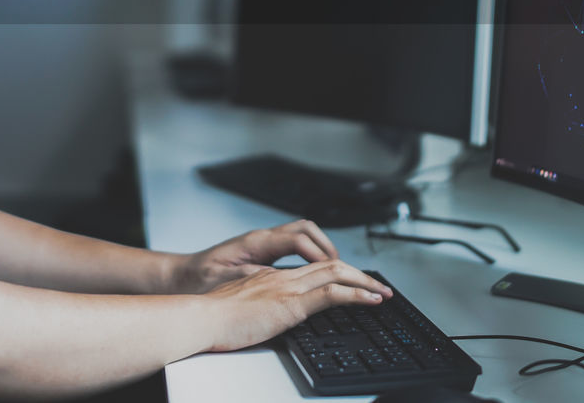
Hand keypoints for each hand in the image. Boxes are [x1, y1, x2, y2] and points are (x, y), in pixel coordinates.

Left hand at [171, 219, 339, 293]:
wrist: (179, 278)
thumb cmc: (198, 280)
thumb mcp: (226, 282)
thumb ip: (254, 279)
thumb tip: (280, 279)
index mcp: (256, 242)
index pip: (298, 238)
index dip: (320, 255)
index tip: (336, 272)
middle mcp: (262, 238)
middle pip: (306, 230)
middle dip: (329, 248)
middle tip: (348, 271)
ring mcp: (262, 244)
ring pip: (302, 235)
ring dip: (322, 249)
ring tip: (340, 271)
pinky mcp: (261, 254)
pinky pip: (293, 247)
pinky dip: (310, 255)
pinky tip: (317, 273)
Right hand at [200, 259, 391, 352]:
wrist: (202, 317)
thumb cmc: (213, 318)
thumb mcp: (239, 305)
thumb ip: (257, 303)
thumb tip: (267, 311)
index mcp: (270, 278)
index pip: (311, 269)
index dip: (336, 273)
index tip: (351, 282)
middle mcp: (283, 278)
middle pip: (329, 266)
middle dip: (358, 275)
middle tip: (377, 286)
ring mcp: (288, 288)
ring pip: (336, 273)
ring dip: (364, 282)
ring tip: (382, 292)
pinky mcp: (291, 304)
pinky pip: (331, 294)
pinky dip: (356, 294)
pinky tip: (371, 300)